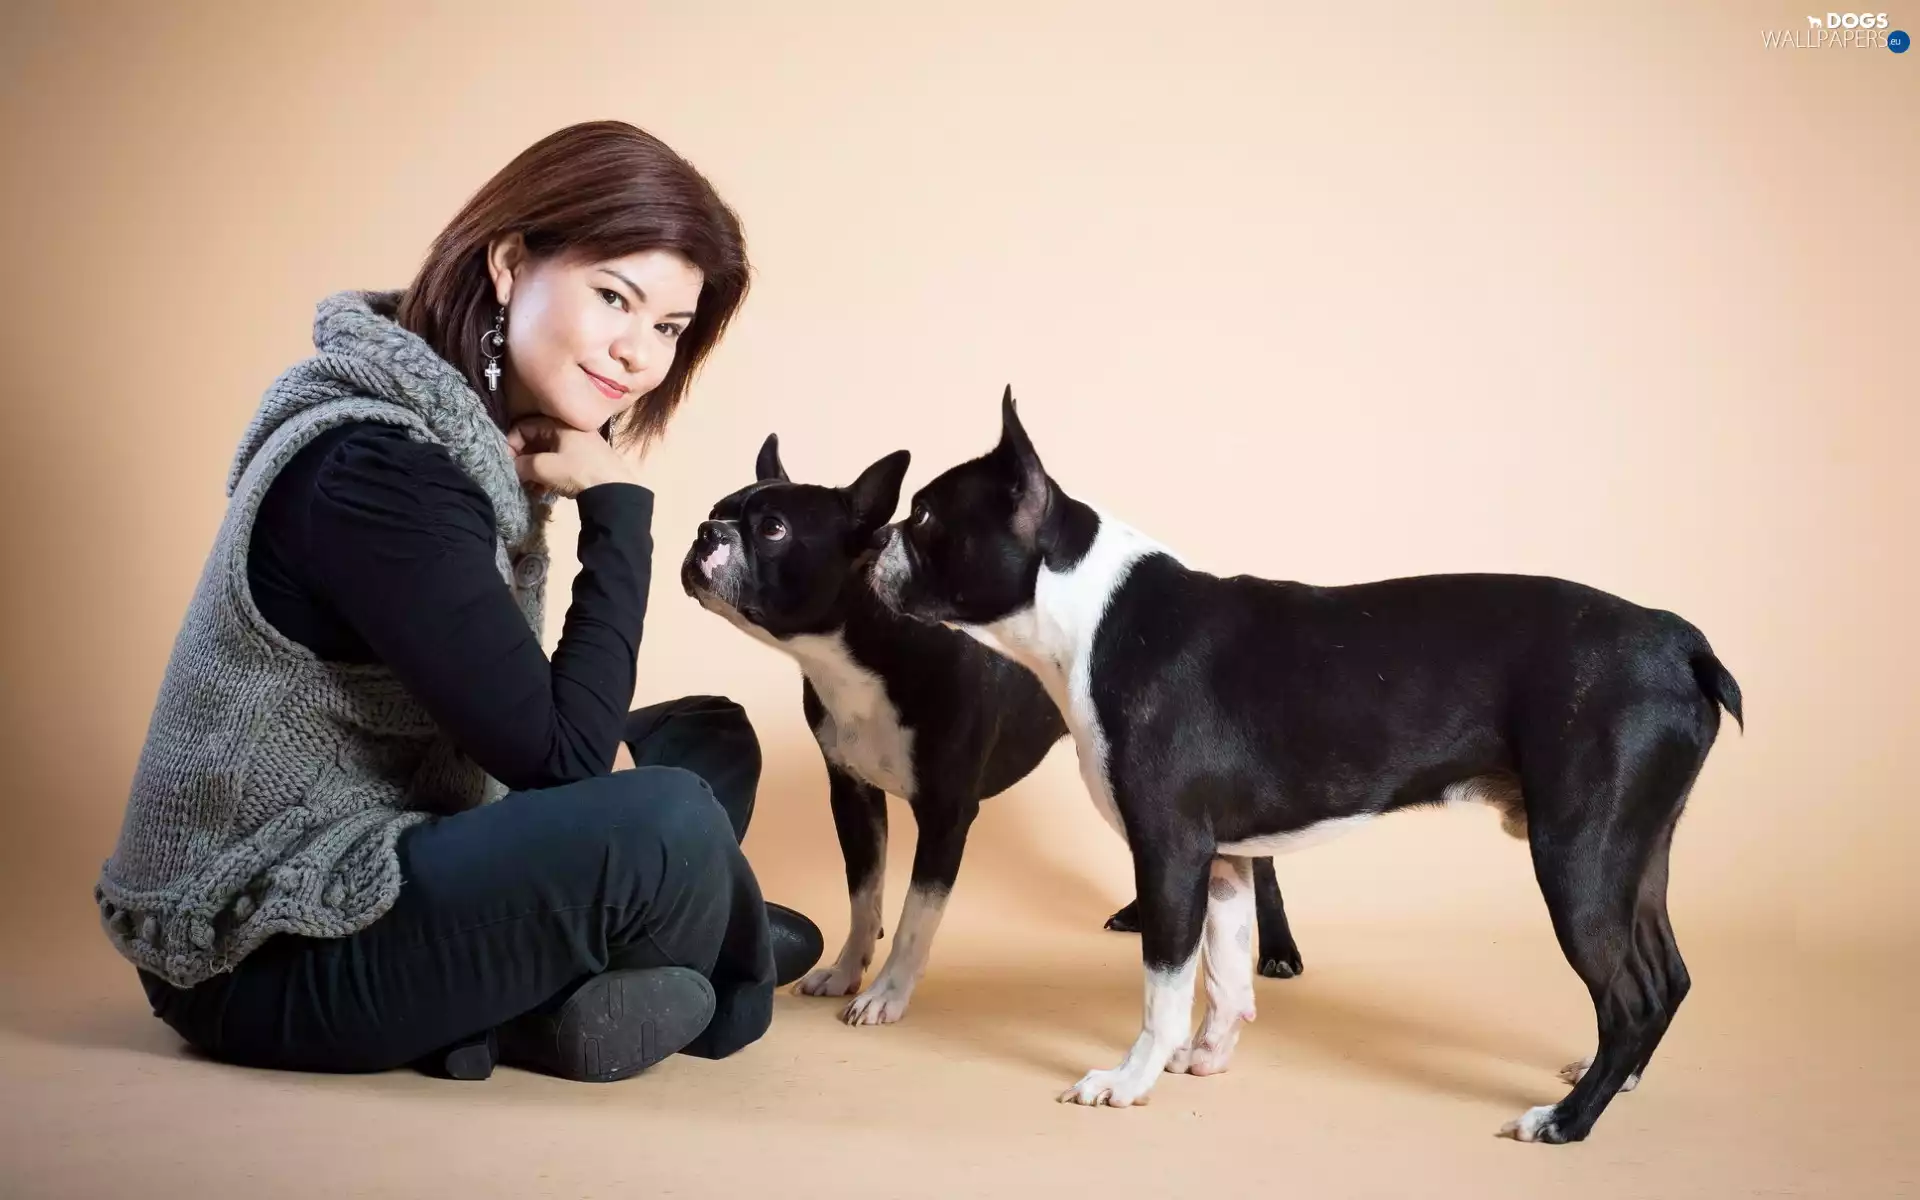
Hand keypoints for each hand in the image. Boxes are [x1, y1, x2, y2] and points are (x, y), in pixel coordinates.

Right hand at [507, 417, 640, 495]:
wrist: (615, 490)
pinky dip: (547, 474)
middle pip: (534, 440)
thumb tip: (510, 465)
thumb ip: (521, 464)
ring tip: (529, 487)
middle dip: (522, 459)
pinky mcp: (584, 460)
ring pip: (545, 453)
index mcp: (558, 423)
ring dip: (533, 470)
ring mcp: (577, 445)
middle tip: (516, 476)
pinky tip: (542, 491)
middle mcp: (568, 429)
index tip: (506, 461)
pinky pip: (557, 462)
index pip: (524, 426)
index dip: (511, 443)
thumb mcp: (544, 467)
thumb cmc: (577, 471)